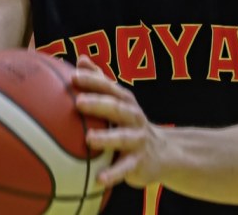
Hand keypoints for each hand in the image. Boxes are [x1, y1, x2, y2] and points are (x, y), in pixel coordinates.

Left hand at [72, 55, 167, 188]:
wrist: (164, 151)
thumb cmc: (129, 122)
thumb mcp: (119, 100)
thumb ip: (101, 80)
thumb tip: (81, 59)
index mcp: (125, 101)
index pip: (109, 87)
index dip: (93, 81)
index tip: (73, 76)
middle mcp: (133, 117)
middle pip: (116, 108)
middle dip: (98, 104)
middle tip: (78, 103)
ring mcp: (137, 140)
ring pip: (122, 138)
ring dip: (106, 138)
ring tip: (88, 140)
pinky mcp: (139, 162)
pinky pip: (125, 169)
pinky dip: (113, 174)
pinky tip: (99, 179)